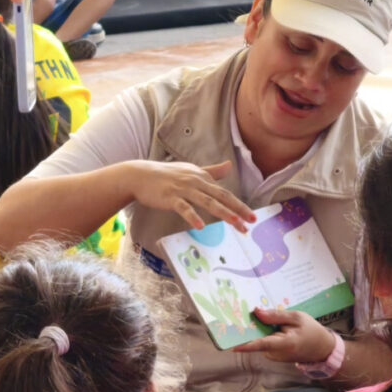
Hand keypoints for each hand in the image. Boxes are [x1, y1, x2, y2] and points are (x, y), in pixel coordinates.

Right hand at [127, 160, 255, 231]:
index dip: (239, 205)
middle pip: (221, 197)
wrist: (140, 175)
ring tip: (236, 223)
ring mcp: (183, 189)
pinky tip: (201, 226)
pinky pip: (184, 208)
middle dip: (238, 209)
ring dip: (223, 212)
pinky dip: (193, 216)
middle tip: (251, 222)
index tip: (251, 217)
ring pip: (207, 202)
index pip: (225, 193)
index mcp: (202, 177)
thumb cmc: (167, 174)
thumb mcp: (191, 170)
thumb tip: (230, 165)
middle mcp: (196, 182)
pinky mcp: (170, 197)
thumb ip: (212, 171)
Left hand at [234, 308, 337, 362]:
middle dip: (248, 326)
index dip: (246, 344)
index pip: (262, 344)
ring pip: (259, 339)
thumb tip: (256, 312)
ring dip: (256, 328)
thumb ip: (276, 316)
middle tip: (237, 310)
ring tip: (256, 314)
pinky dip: (262, 333)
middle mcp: (276, 353)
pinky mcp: (272, 354)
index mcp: (285, 344)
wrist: (321, 348)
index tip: (231, 344)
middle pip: (257, 339)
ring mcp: (273, 356)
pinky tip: (265, 323)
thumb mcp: (297, 317)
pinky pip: (263, 341)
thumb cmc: (311, 331)